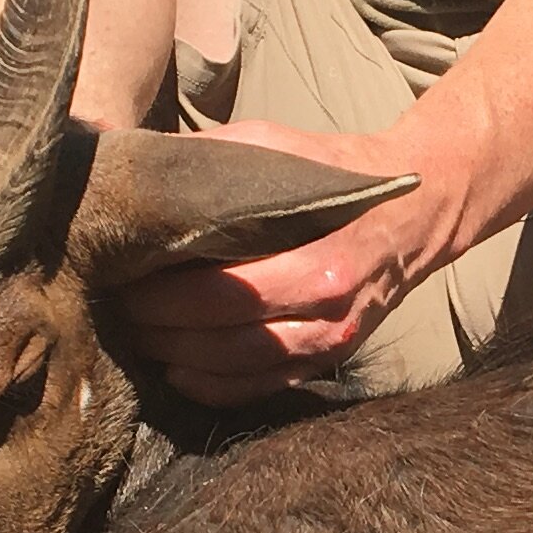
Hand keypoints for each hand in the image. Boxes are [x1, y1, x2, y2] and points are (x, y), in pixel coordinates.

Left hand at [115, 116, 465, 404]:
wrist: (417, 211)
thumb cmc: (338, 173)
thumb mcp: (279, 144)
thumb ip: (214, 153)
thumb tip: (137, 151)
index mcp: (323, 263)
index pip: (227, 293)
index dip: (164, 294)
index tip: (121, 277)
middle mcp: (331, 316)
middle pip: (227, 338)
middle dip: (161, 329)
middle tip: (116, 309)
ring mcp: (332, 346)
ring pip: (240, 371)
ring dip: (179, 360)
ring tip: (137, 337)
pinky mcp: (329, 362)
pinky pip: (263, 389)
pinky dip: (215, 388)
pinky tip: (177, 370)